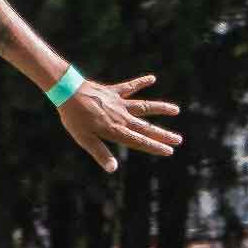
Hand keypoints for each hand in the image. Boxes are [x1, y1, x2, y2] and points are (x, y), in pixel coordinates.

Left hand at [59, 73, 181, 169]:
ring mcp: (119, 103)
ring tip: (176, 110)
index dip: (155, 147)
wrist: (68, 92)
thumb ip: (100, 153)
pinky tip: (152, 78)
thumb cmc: (74, 119)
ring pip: (145, 106)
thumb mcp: (85, 140)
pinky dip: (141, 82)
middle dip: (163, 134)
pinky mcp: (114, 92)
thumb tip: (113, 169)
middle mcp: (122, 117)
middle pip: (146, 128)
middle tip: (179, 140)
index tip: (170, 151)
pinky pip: (130, 87)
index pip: (140, 141)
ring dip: (161, 108)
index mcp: (116, 130)